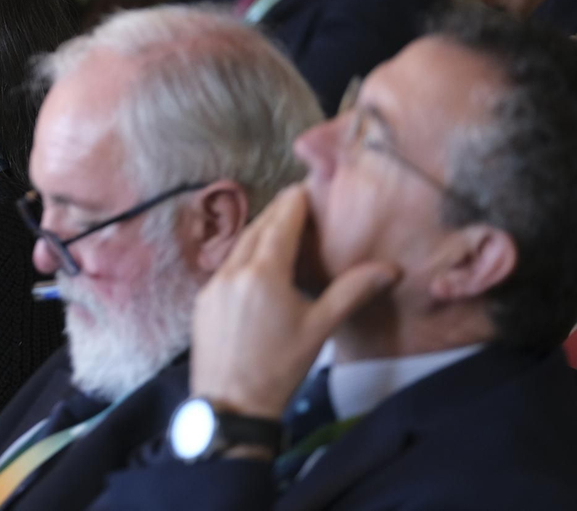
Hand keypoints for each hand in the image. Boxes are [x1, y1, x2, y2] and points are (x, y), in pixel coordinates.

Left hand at [189, 184, 399, 418]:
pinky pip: (226, 266)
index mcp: (263, 272)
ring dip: (260, 233)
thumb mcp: (320, 328)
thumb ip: (351, 291)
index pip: (281, 220)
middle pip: (257, 228)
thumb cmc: (279, 367)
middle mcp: (232, 270)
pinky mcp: (203, 300)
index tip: (309, 188)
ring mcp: (213, 284)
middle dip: (279, 213)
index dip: (296, 201)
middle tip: (299, 204)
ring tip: (282, 231)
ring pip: (238, 246)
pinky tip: (258, 266)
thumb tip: (390, 268)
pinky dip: (244, 256)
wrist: (230, 405)